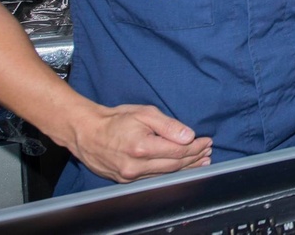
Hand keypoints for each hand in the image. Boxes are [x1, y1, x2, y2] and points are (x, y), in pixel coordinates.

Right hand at [67, 103, 212, 183]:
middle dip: (194, 158)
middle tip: (208, 152)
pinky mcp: (125, 180)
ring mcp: (130, 176)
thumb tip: (188, 135)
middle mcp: (135, 166)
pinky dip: (170, 173)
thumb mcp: (143, 113)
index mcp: (141, 147)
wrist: (86, 132)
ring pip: (166, 174)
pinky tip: (180, 169)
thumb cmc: (115, 119)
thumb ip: (167, 125)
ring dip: (186, 168)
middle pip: (174, 165)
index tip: (207, 141)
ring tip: (201, 161)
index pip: (177, 151)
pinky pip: (154, 178)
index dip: (195, 147)